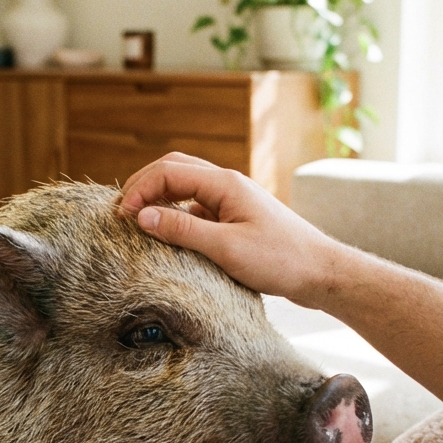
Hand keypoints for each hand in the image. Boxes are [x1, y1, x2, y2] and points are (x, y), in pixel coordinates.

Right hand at [118, 153, 348, 307]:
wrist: (320, 272)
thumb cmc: (280, 260)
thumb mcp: (226, 248)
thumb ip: (183, 231)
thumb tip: (142, 217)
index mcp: (225, 183)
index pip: (168, 171)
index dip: (139, 190)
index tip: (122, 217)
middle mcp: (227, 185)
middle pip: (174, 169)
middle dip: (144, 186)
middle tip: (122, 213)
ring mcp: (231, 201)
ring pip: (185, 187)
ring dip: (159, 198)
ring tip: (137, 222)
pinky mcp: (235, 218)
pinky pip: (197, 208)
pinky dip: (176, 215)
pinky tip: (167, 236)